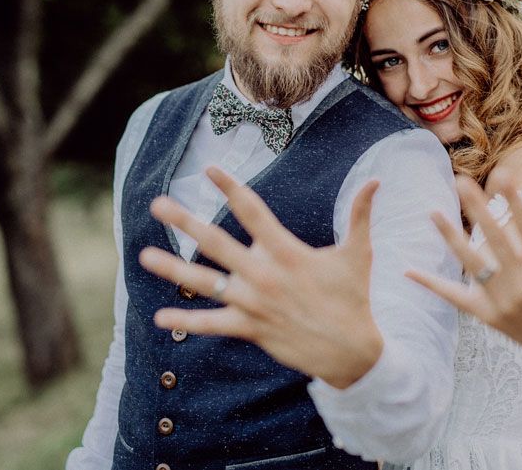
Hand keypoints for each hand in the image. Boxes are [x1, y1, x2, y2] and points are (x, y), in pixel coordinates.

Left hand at [138, 167, 383, 388]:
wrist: (352, 352)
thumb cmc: (353, 298)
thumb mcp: (358, 254)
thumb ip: (360, 214)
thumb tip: (376, 180)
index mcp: (286, 251)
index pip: (252, 211)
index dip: (230, 187)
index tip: (209, 170)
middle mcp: (263, 274)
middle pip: (215, 242)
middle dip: (184, 222)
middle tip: (157, 205)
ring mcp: (253, 303)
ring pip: (204, 283)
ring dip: (173, 269)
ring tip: (144, 257)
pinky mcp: (250, 328)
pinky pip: (212, 324)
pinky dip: (186, 322)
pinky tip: (160, 318)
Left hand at [406, 176, 521, 365]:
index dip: (516, 203)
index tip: (504, 177)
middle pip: (495, 240)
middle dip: (477, 209)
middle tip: (459, 180)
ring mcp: (502, 301)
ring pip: (471, 263)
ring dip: (450, 237)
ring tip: (432, 212)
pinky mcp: (486, 315)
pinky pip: (455, 297)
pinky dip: (432, 285)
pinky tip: (409, 270)